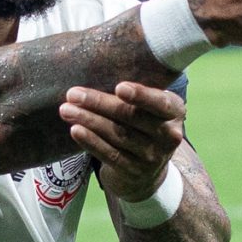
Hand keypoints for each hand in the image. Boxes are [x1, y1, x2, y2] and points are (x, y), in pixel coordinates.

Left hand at [59, 81, 186, 203]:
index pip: (160, 103)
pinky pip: (110, 154)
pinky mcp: (134, 171)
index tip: (118, 87)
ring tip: (66, 110)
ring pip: (117, 135)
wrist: (148, 171)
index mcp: (175, 111)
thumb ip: (133, 93)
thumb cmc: (143, 124)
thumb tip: (95, 70)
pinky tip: (75, 130)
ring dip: (89, 120)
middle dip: (99, 103)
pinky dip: (91, 141)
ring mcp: (152, 156)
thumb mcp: (149, 108)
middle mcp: (168, 135)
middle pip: (131, 117)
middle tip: (73, 94)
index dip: (141, 95)